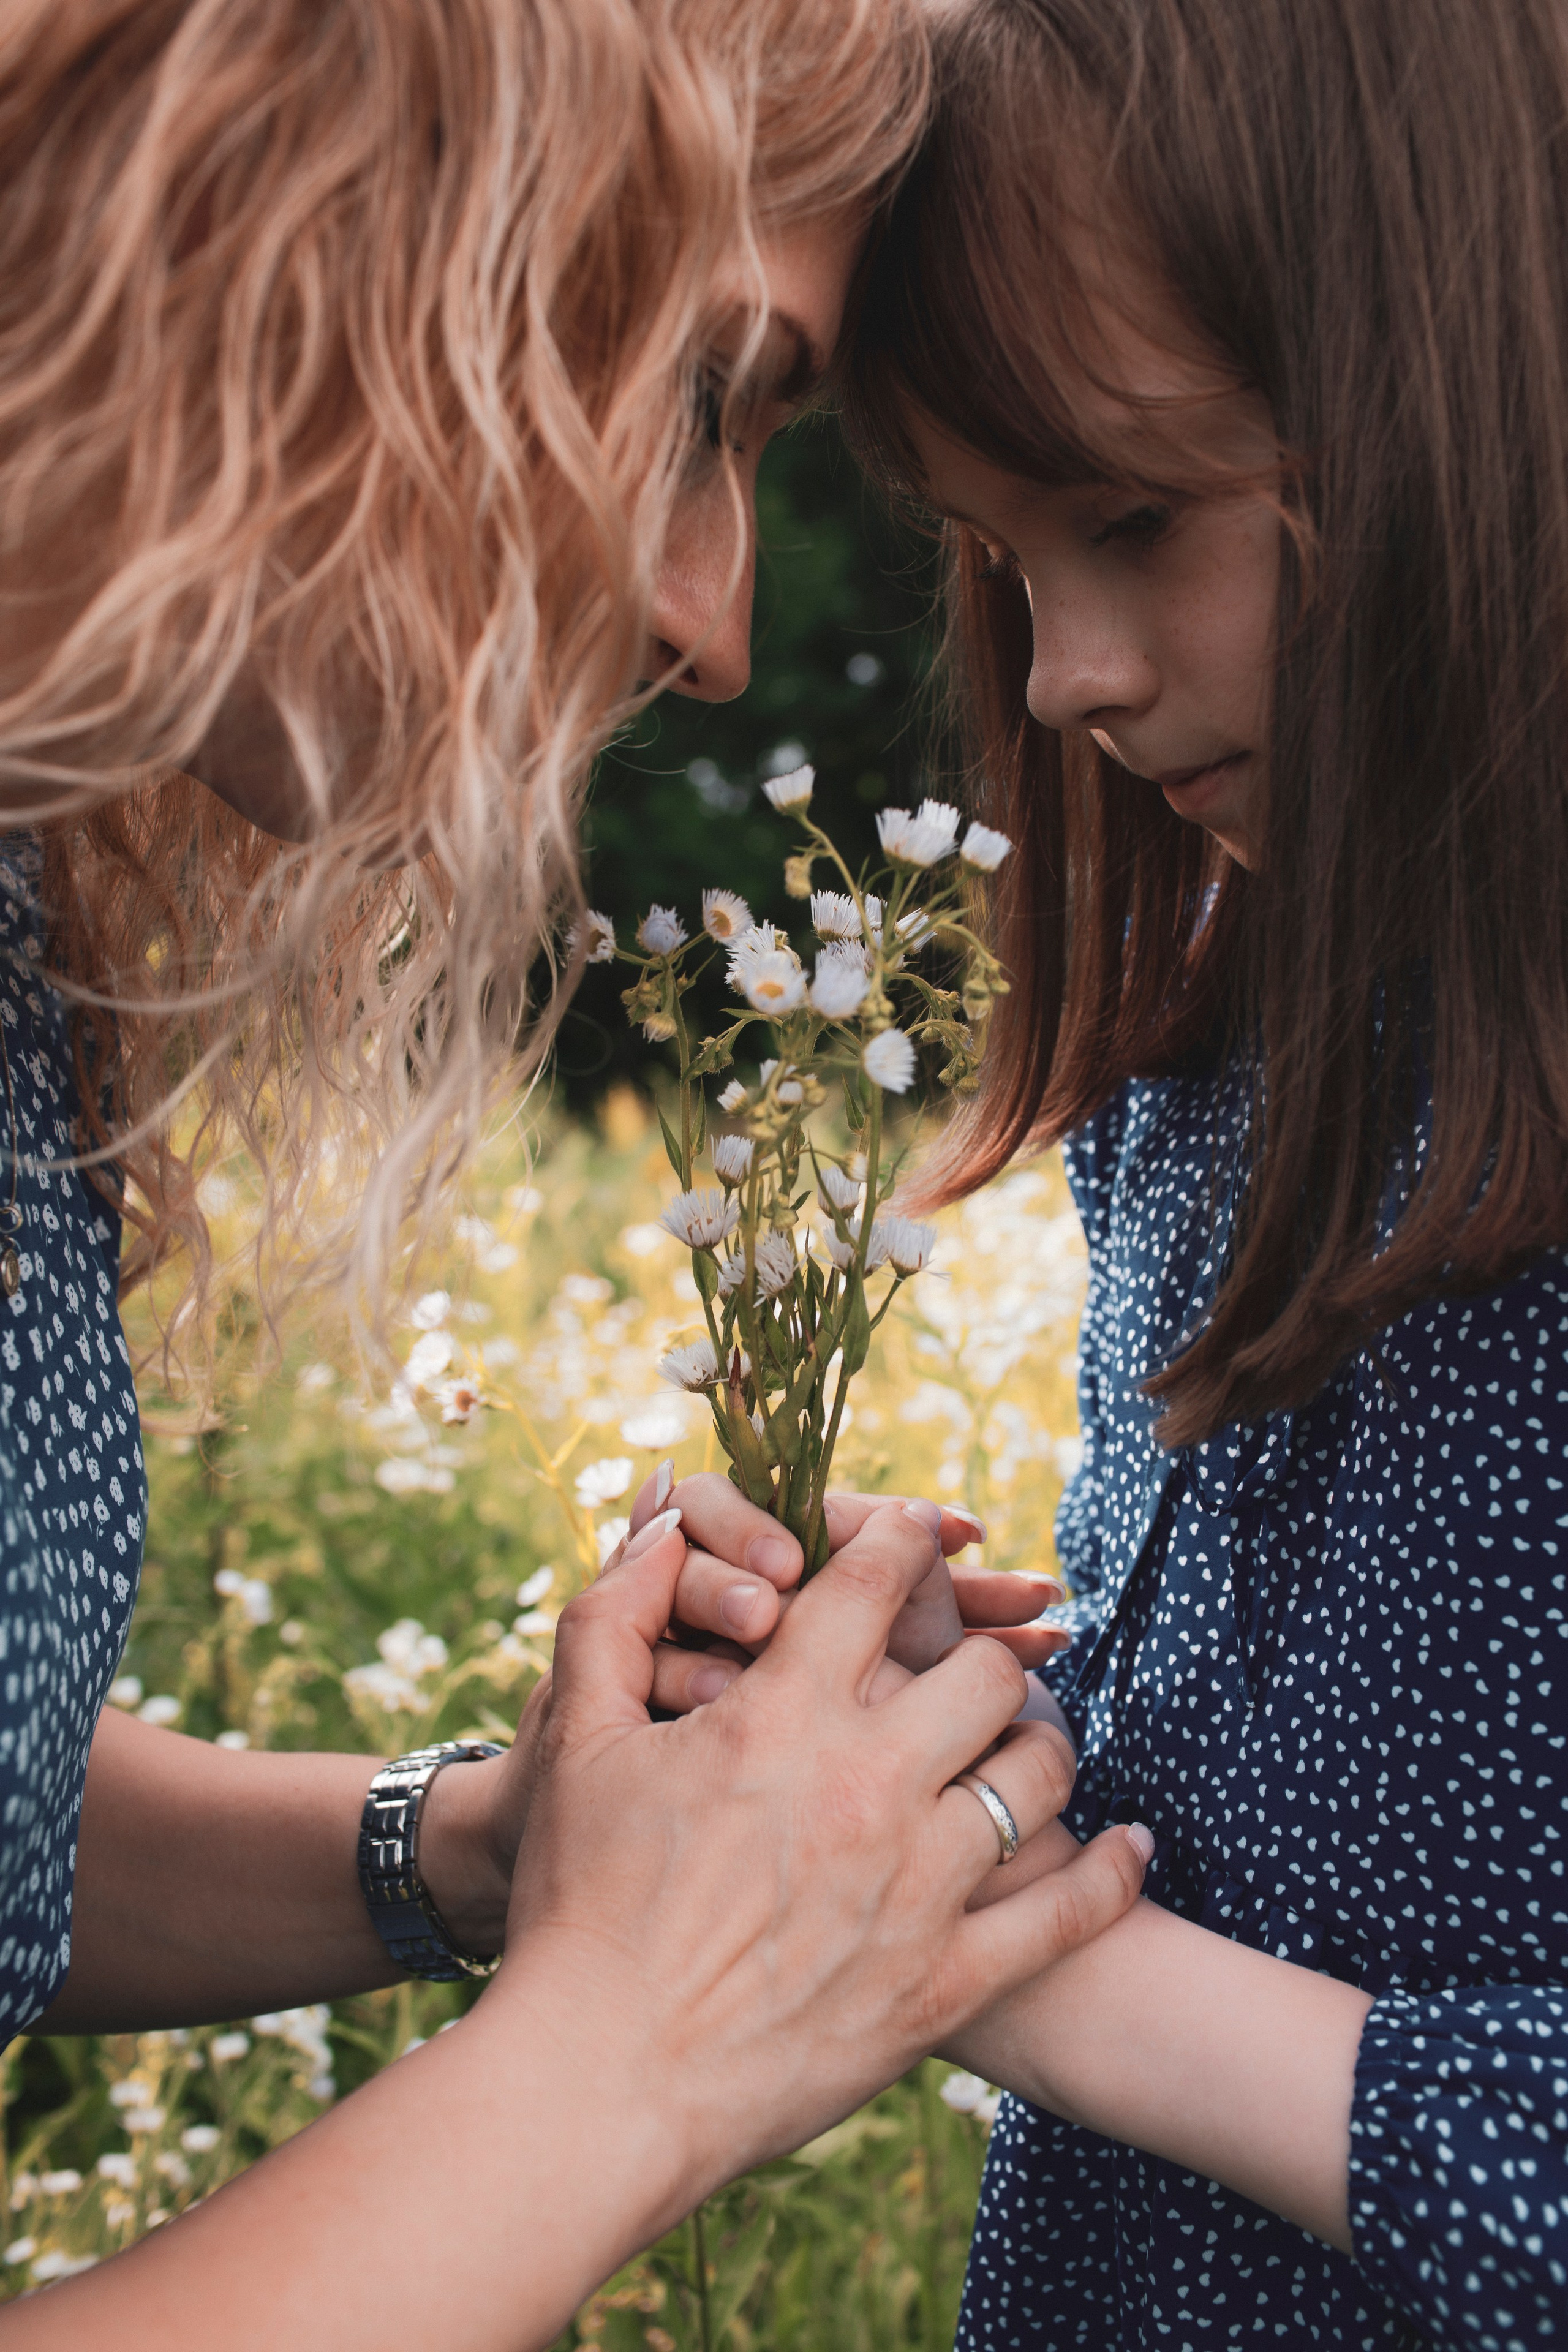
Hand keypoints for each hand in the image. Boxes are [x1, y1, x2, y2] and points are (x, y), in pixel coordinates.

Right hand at [419, 1468, 1067, 1952]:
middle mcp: (867, 1785)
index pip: (873, 1584)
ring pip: (1036, 1776)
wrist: (598, 2081)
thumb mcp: (571, 1742)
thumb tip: (661, 1526)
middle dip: (980, 1652)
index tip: (921, 1534)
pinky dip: (1110, 1873)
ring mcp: (918, 1887)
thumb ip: (613, 1618)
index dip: (903, 1541)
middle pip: (984, 1674)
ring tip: (1025, 1746)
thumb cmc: (576, 1908)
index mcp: (783, 1714)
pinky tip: (1129, 1848)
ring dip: (1039, 1746)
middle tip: (968, 1665)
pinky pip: (1066, 1913)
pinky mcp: (945, 1983)